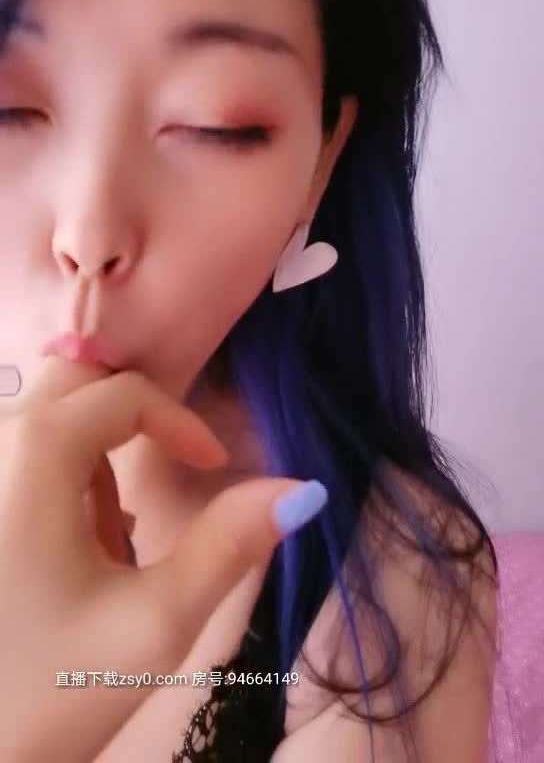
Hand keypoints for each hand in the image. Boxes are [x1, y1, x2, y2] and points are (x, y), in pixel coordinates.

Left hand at [0, 356, 310, 761]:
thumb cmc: (47, 692)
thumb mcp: (155, 622)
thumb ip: (232, 544)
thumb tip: (301, 488)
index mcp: (32, 452)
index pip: (127, 392)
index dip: (183, 424)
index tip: (214, 469)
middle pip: (78, 384)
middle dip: (132, 425)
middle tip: (161, 484)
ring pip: (48, 420)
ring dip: (95, 462)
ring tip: (111, 549)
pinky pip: (19, 456)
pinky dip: (58, 484)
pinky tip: (65, 557)